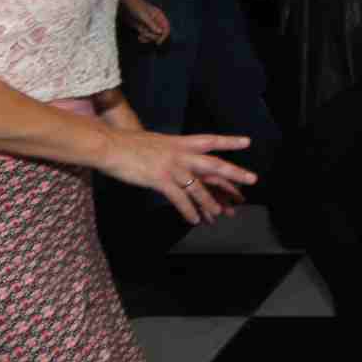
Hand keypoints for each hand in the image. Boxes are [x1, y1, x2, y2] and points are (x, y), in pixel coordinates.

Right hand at [100, 128, 257, 226]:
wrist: (109, 146)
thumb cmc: (128, 145)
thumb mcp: (156, 143)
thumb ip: (171, 151)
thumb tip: (180, 160)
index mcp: (180, 142)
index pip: (210, 140)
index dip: (228, 141)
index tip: (247, 142)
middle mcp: (180, 153)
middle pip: (213, 164)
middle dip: (233, 173)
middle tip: (252, 180)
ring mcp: (171, 167)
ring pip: (198, 187)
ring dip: (210, 203)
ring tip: (219, 215)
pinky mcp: (160, 180)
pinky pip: (179, 199)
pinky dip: (188, 211)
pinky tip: (194, 220)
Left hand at [122, 0, 169, 45]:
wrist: (124, 3)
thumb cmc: (135, 7)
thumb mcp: (144, 16)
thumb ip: (152, 24)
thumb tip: (160, 32)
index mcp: (159, 16)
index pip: (166, 28)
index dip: (164, 35)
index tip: (158, 42)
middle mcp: (155, 21)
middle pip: (159, 34)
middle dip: (152, 36)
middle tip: (144, 35)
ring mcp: (148, 25)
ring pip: (152, 36)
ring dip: (147, 38)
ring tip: (140, 37)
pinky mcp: (142, 27)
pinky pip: (146, 36)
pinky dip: (143, 38)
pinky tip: (139, 38)